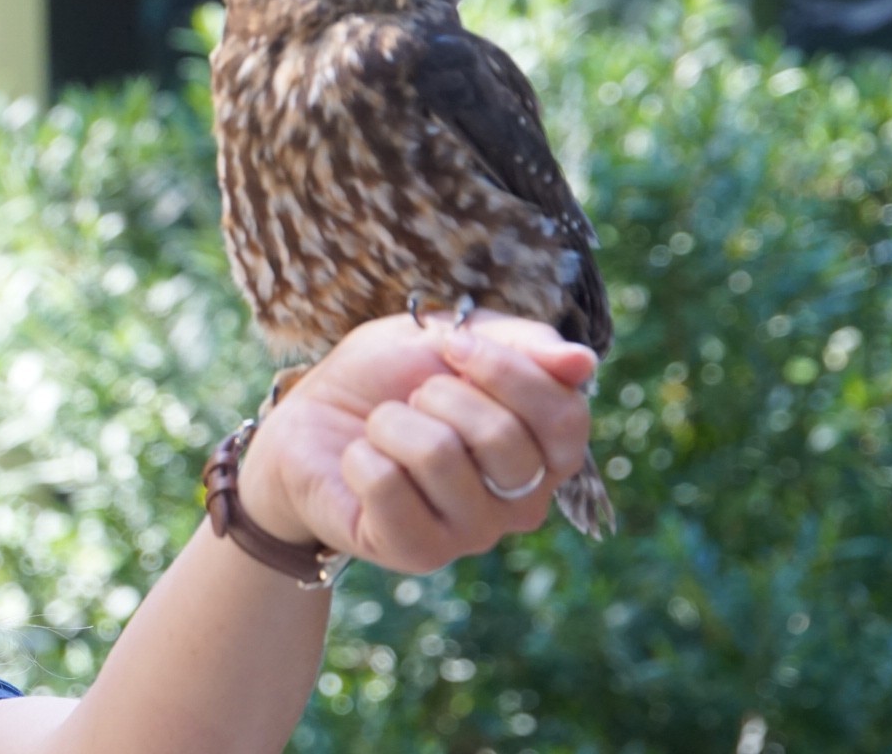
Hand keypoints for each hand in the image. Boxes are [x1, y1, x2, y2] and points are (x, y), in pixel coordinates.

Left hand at [238, 311, 595, 574]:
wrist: (309, 422)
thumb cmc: (388, 380)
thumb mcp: (450, 339)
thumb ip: (520, 344)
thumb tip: (583, 362)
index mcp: (545, 451)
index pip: (565, 414)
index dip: (506, 369)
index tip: (452, 345)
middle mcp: (522, 502)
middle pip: (502, 437)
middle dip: (437, 394)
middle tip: (410, 399)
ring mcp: (472, 534)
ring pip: (438, 455)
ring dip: (390, 423)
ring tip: (381, 431)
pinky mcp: (417, 552)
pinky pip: (387, 484)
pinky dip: (360, 456)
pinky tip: (359, 463)